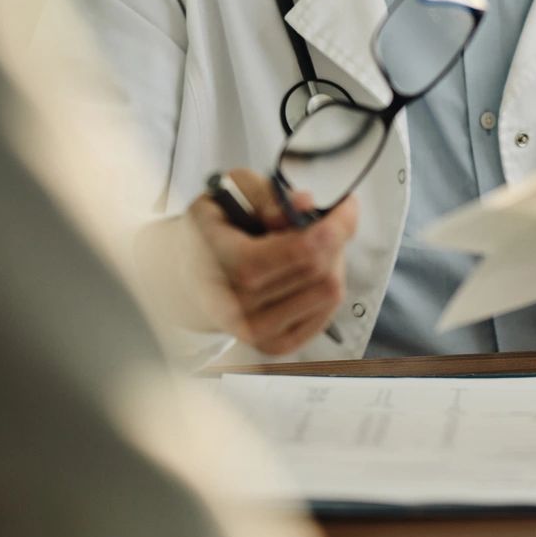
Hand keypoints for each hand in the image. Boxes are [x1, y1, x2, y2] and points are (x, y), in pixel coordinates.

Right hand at [185, 170, 357, 355]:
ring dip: (333, 261)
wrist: (190, 278)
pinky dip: (327, 284)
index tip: (346, 204)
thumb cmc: (215, 229)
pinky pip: (326, 313)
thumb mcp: (231, 191)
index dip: (334, 225)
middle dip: (335, 237)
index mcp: (224, 261)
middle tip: (328, 218)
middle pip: (320, 269)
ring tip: (312, 245)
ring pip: (329, 292)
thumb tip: (305, 204)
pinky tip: (307, 270)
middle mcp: (238, 305)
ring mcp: (256, 332)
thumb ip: (268, 193)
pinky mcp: (274, 345)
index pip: (300, 251)